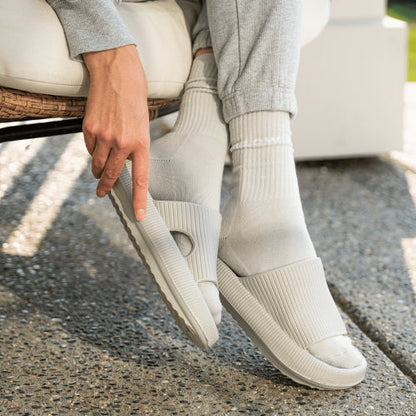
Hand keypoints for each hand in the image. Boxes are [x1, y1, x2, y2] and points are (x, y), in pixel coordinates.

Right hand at [82, 45, 148, 220]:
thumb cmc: (135, 100)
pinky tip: (97, 138)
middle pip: (111, 174)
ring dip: (97, 169)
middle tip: (102, 193)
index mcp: (141, 144)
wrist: (118, 74)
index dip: (138, 200)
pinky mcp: (90, 128)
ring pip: (97, 164)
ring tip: (99, 169)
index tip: (138, 215)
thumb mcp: (142, 126)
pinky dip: (92, 148)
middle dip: (106, 186)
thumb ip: (134, 147)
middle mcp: (123, 143)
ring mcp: (104, 136)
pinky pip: (89, 147)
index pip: (140, 179)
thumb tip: (123, 164)